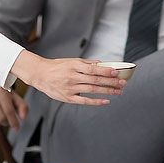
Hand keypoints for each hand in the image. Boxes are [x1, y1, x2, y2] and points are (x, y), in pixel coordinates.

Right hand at [0, 78, 27, 129]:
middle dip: (6, 122)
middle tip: (7, 119)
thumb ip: (23, 107)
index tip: (17, 127)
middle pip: (0, 119)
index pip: (8, 111)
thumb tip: (23, 118)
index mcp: (0, 90)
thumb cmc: (3, 95)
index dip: (14, 122)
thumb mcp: (14, 97)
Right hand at [11, 52, 125, 105]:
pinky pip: (84, 101)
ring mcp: (71, 88)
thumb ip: (87, 63)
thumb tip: (102, 63)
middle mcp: (73, 77)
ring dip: (107, 91)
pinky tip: (105, 101)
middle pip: (96, 80)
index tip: (117, 72)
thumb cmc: (57, 66)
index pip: (94, 69)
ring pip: (92, 89)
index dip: (106, 71)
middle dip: (111, 81)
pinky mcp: (68, 97)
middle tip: (122, 83)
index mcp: (75, 66)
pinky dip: (96, 101)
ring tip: (118, 91)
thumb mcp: (71, 61)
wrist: (40, 74)